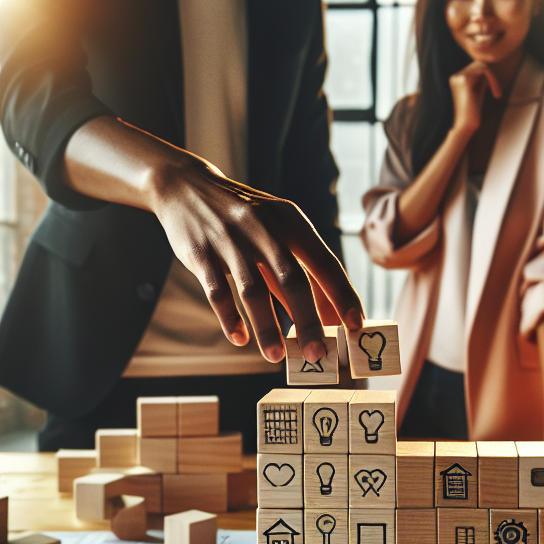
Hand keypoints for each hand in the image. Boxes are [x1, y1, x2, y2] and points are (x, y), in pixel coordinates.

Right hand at [151, 158, 362, 363]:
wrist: (187, 187)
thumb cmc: (246, 220)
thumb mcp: (278, 234)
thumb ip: (301, 272)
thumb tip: (331, 317)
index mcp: (292, 222)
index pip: (325, 263)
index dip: (343, 295)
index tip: (356, 324)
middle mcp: (264, 228)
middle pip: (292, 280)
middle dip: (308, 321)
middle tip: (318, 354)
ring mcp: (230, 239)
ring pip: (252, 291)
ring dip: (267, 327)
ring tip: (277, 356)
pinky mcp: (200, 252)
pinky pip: (217, 292)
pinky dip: (229, 318)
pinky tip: (240, 339)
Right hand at [448, 61, 501, 136]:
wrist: (465, 126)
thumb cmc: (472, 113)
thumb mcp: (477, 93)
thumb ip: (480, 81)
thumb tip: (488, 69)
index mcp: (456, 79)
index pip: (476, 69)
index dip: (489, 78)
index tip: (496, 93)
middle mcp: (455, 76)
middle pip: (479, 65)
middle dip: (492, 77)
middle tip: (498, 93)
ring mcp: (459, 77)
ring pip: (482, 66)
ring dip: (494, 79)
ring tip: (497, 93)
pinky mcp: (465, 80)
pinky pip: (485, 70)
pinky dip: (494, 80)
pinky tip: (496, 93)